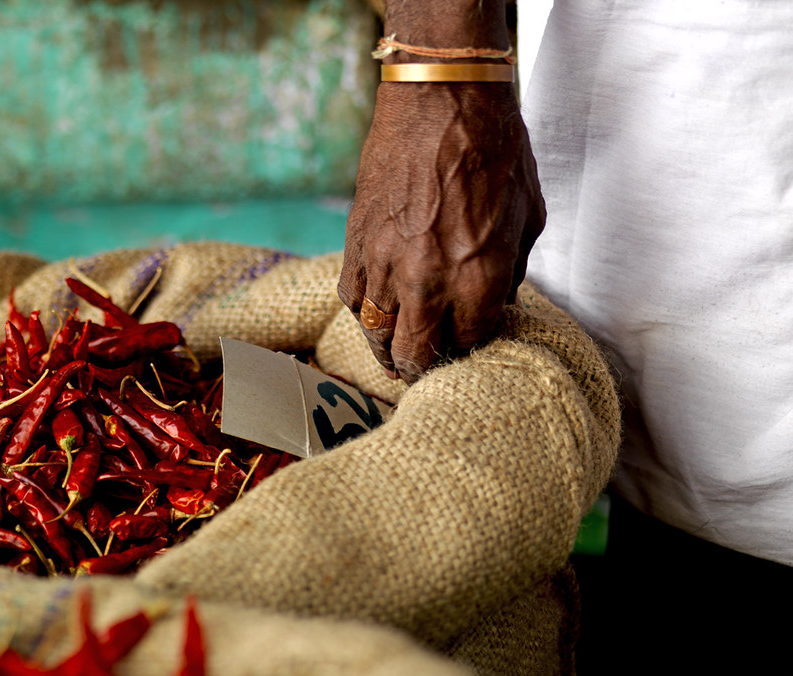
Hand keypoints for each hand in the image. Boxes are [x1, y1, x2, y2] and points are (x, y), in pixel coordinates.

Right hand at [338, 81, 544, 383]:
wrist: (443, 102)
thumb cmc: (494, 152)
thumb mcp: (528, 217)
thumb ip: (510, 271)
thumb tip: (496, 300)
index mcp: (479, 279)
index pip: (468, 344)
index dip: (469, 350)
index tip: (467, 347)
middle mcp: (428, 282)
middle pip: (414, 355)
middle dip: (421, 368)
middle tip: (425, 368)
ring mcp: (386, 265)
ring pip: (375, 334)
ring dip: (386, 349)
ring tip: (394, 355)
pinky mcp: (357, 244)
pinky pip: (352, 298)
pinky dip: (363, 310)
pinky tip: (375, 311)